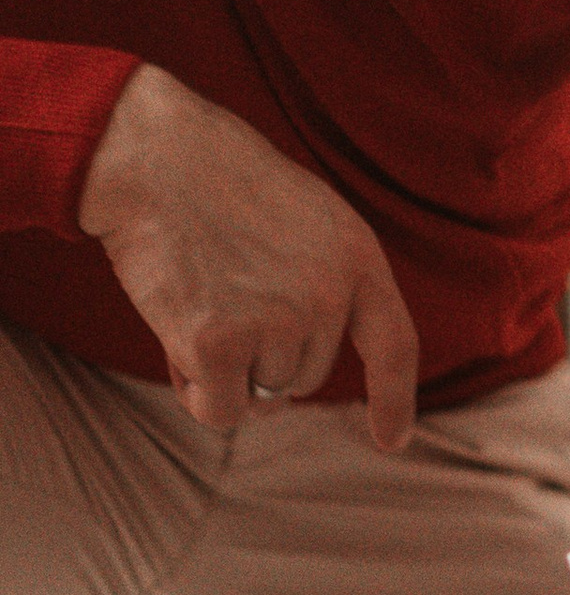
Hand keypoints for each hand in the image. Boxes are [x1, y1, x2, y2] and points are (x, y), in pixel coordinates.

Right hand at [77, 64, 418, 451]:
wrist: (150, 154)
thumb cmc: (214, 182)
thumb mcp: (301, 218)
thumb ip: (318, 288)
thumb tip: (282, 396)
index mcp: (356, 256)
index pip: (394, 344)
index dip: (394, 400)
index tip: (391, 440)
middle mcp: (328, 294)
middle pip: (306, 377)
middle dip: (261, 357)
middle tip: (220, 295)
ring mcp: (277, 320)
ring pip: (260, 394)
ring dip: (222, 369)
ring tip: (196, 298)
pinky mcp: (220, 343)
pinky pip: (219, 409)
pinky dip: (195, 392)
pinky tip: (175, 337)